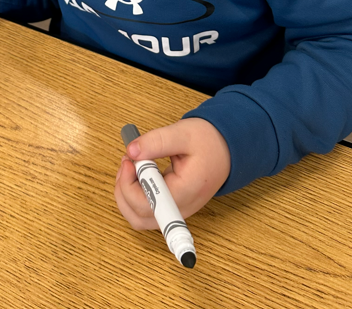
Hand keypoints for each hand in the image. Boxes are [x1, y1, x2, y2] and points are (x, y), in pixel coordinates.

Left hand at [115, 118, 230, 229]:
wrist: (227, 149)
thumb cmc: (209, 141)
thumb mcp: (183, 133)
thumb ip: (156, 141)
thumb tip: (131, 151)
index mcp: (186, 191)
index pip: (148, 206)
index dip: (129, 186)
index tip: (130, 160)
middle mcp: (181, 208)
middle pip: (139, 217)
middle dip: (124, 189)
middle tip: (127, 161)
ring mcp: (176, 211)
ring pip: (139, 218)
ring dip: (126, 195)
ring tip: (130, 166)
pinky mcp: (172, 207)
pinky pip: (146, 212)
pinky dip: (134, 196)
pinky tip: (136, 174)